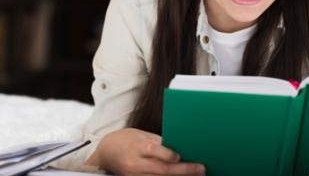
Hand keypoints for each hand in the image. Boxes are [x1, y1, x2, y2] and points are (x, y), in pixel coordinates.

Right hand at [87, 128, 204, 175]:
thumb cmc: (128, 140)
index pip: (154, 151)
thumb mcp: (142, 136)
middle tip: (201, 169)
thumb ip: (159, 143)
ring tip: (196, 175)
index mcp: (138, 147)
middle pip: (162, 170)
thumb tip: (181, 147)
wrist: (107, 152)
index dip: (168, 155)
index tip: (182, 155)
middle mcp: (135, 165)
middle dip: (183, 170)